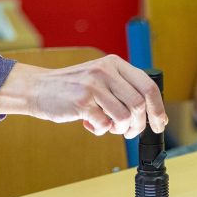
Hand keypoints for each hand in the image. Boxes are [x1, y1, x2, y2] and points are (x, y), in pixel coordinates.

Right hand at [0, 54, 167, 137]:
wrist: (37, 88)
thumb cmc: (70, 87)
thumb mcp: (98, 76)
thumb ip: (121, 86)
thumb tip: (151, 112)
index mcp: (113, 63)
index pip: (148, 86)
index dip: (158, 109)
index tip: (159, 124)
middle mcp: (105, 71)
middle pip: (140, 104)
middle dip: (139, 125)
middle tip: (129, 132)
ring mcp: (93, 85)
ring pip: (125, 117)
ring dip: (120, 129)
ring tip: (107, 126)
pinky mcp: (82, 101)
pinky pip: (105, 124)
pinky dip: (101, 130)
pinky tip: (91, 124)